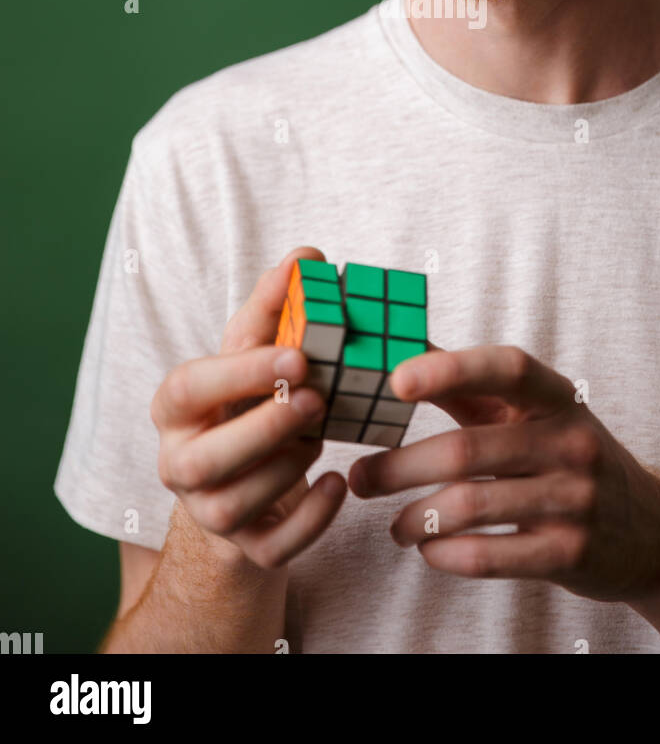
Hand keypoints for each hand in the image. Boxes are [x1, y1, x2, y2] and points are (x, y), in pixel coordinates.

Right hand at [151, 247, 346, 568]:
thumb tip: (307, 256)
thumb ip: (277, 304)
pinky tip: (338, 484)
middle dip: (266, 427)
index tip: (297, 356)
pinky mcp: (247, 549)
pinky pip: (276, 546)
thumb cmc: (249, 401)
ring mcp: (209, 512)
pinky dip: (312, 517)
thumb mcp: (256, 352)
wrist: (247, 480)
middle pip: (208, 457)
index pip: (190, 388)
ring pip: (239, 502)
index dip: (241, 373)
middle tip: (318, 399)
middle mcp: (179, 464)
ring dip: (288, 466)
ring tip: (322, 435)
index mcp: (175, 408)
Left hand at [348, 344, 659, 601]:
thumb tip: (399, 347)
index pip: (507, 368)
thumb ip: (471, 384)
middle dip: (399, 466)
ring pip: (470, 506)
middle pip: (466, 450)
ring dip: (414, 517)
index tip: (395, 379)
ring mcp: (575, 500)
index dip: (450, 369)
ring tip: (392, 524)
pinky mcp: (570, 554)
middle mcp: (571, 442)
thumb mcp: (536, 413)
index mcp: (559, 397)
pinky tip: (428, 548)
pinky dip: (445, 554)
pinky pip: (489, 556)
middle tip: (360, 475)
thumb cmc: (570, 457)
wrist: (651, 530)